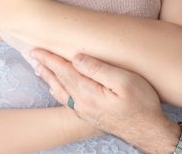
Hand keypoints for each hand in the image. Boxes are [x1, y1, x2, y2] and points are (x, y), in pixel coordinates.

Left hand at [31, 49, 181, 153]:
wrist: (149, 132)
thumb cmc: (141, 104)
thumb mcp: (125, 81)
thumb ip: (99, 69)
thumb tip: (77, 57)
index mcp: (87, 92)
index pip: (63, 70)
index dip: (49, 58)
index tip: (36, 48)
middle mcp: (81, 103)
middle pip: (58, 81)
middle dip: (45, 67)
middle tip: (32, 55)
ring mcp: (85, 111)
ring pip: (60, 92)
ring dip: (48, 79)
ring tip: (39, 69)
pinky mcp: (90, 116)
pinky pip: (67, 101)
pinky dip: (57, 91)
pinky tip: (56, 89)